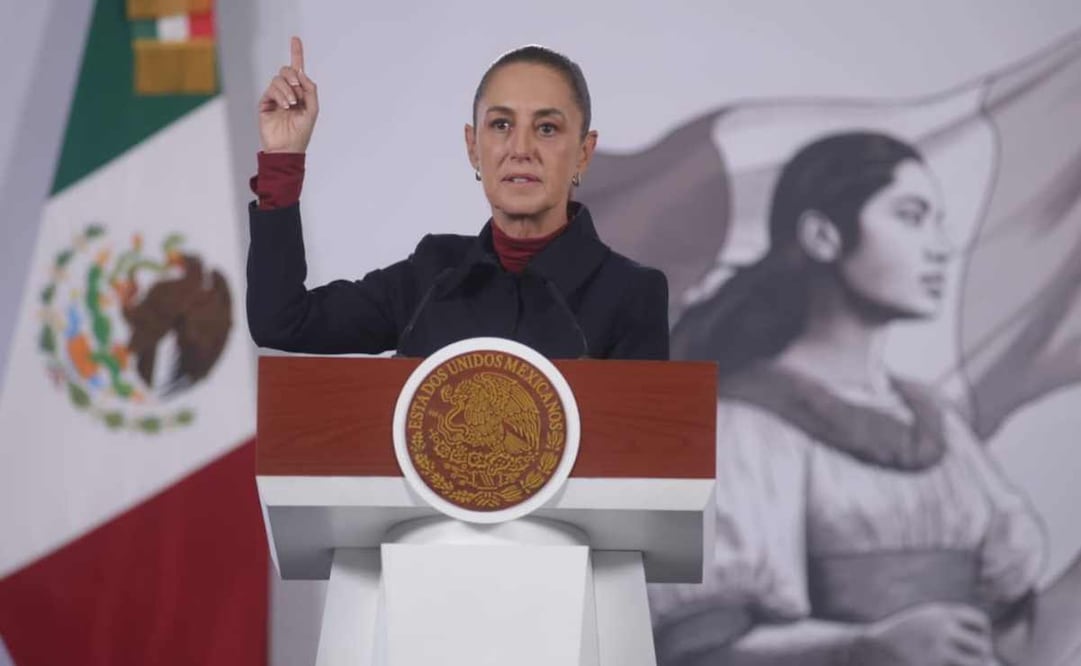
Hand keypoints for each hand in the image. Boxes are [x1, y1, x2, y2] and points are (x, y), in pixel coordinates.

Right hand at [258, 36, 318, 152]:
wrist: (288, 147)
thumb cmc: (302, 131)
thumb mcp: (312, 109)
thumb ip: (310, 90)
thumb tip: (301, 72)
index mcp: (300, 92)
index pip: (297, 70)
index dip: (296, 53)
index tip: (295, 38)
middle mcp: (287, 92)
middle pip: (287, 71)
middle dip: (293, 76)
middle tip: (297, 89)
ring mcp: (275, 96)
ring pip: (278, 79)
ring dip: (287, 89)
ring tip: (292, 104)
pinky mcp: (265, 102)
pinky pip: (271, 89)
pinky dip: (280, 96)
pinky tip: (285, 106)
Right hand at [851, 603, 994, 665]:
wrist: (868, 650)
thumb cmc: (900, 641)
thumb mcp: (925, 626)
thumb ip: (954, 634)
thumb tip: (995, 662)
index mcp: (939, 613)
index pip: (979, 621)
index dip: (981, 635)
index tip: (971, 646)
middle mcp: (941, 628)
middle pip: (981, 645)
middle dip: (980, 657)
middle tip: (966, 660)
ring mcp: (937, 649)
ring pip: (974, 662)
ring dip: (970, 665)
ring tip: (953, 662)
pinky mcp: (932, 665)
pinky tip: (941, 663)